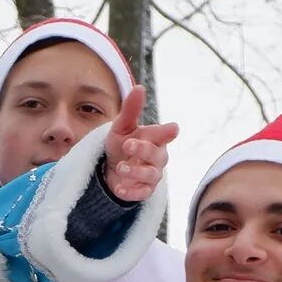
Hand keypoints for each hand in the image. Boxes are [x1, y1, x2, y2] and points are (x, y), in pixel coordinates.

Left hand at [103, 85, 178, 202]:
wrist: (109, 168)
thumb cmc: (121, 144)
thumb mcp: (121, 126)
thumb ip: (131, 110)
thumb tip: (139, 87)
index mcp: (155, 139)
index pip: (165, 135)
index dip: (167, 133)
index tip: (172, 130)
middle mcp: (157, 157)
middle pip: (158, 155)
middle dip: (144, 150)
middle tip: (127, 145)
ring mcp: (152, 175)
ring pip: (152, 175)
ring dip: (136, 172)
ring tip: (120, 168)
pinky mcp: (143, 191)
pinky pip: (142, 193)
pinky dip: (131, 192)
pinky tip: (120, 188)